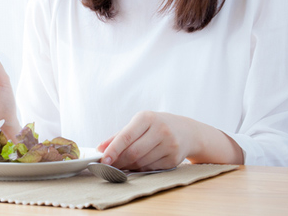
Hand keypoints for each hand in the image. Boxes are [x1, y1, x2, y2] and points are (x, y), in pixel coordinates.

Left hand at [98, 111, 242, 170]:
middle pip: (133, 152)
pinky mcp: (174, 159)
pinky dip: (140, 169)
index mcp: (147, 118)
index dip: (113, 149)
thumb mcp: (139, 123)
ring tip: (120, 165)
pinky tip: (136, 165)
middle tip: (108, 166)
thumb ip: (118, 136)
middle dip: (118, 161)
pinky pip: (151, 168)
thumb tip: (100, 148)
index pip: (126, 136)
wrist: (187, 131)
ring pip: (141, 162)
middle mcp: (160, 130)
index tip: (103, 159)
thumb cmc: (156, 125)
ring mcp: (169, 145)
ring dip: (128, 166)